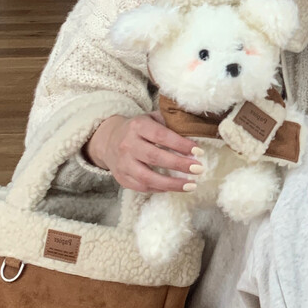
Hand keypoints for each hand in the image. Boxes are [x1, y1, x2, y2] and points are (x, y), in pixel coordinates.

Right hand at [84, 112, 201, 193]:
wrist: (108, 140)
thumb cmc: (138, 129)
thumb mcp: (151, 118)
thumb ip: (170, 123)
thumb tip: (195, 130)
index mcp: (138, 126)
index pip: (161, 136)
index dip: (181, 144)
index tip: (198, 151)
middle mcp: (128, 144)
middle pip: (155, 157)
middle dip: (179, 165)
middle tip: (199, 169)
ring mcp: (123, 163)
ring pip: (147, 177)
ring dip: (171, 184)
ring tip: (191, 185)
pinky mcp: (121, 178)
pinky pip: (142, 187)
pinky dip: (159, 189)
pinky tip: (173, 187)